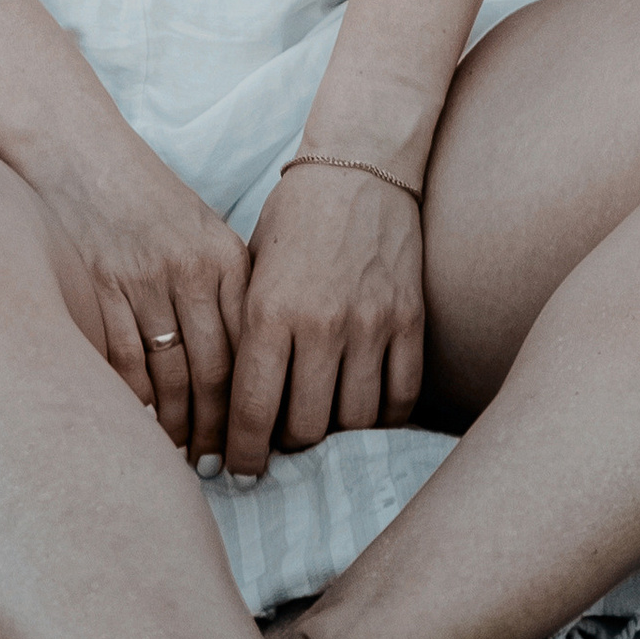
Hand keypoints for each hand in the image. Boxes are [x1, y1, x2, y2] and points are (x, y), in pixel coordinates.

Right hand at [26, 126, 248, 464]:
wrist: (75, 150)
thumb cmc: (141, 196)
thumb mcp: (200, 230)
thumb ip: (224, 290)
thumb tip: (247, 366)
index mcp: (223, 257)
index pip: (251, 349)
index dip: (255, 406)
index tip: (256, 443)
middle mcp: (187, 271)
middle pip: (214, 373)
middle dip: (219, 430)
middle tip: (222, 469)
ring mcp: (139, 281)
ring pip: (169, 378)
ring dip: (178, 428)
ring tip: (184, 459)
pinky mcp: (96, 289)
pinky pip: (123, 365)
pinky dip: (135, 405)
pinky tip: (142, 428)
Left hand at [223, 160, 424, 479]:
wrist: (359, 167)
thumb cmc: (295, 218)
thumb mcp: (250, 268)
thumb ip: (245, 333)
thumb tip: (230, 404)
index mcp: (270, 308)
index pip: (253, 408)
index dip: (242, 452)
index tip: (239, 471)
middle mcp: (321, 323)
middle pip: (304, 428)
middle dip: (286, 450)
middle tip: (278, 450)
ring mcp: (371, 324)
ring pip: (353, 422)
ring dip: (333, 438)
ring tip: (318, 432)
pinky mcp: (410, 321)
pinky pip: (400, 398)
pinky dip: (381, 420)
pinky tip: (361, 417)